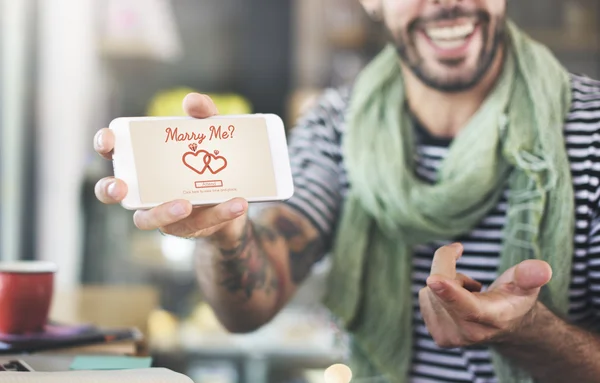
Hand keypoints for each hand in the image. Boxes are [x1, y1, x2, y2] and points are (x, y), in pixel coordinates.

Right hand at [93, 93, 246, 245]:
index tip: (109, 140)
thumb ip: (204, 114)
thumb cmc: (209, 158)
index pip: (113, 151)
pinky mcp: (186, 227)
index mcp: (142, 161)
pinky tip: (236, 203)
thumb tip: (192, 101)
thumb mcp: (211, 133)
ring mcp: (161, 211)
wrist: (236, 194)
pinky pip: (197, 224)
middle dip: (110, 189)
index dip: (104, 144)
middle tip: (121, 187)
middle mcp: (142, 188)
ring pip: (147, 219)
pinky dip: (219, 213)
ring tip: (187, 204)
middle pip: (111, 192)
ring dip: (162, 212)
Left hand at [419, 243, 552, 347]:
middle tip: (472, 279)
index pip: (467, 306)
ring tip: (469, 294)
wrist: (506, 325)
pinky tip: (456, 301)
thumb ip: (530, 275)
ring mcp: (450, 337)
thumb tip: (542, 269)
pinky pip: (425, 297)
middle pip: (440, 287)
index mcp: (492, 318)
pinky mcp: (437, 336)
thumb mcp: (526, 284)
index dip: (449, 291)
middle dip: (449, 267)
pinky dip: (437, 292)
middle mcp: (469, 334)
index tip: (433, 279)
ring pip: (430, 290)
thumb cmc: (514, 298)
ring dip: (445, 282)